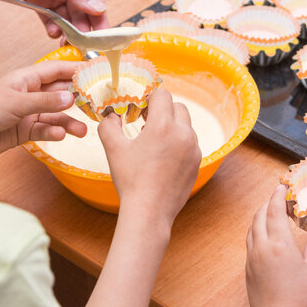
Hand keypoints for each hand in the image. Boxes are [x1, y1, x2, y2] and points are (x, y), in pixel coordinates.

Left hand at [0, 0, 108, 34]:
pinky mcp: (40, 2)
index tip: (101, 39)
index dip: (100, 20)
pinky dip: (53, 28)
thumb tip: (99, 10)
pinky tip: (53, 32)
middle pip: (82, 14)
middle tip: (81, 45)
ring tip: (65, 41)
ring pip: (67, 19)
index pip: (96, 1)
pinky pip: (50, 20)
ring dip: (67, 32)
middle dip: (82, 30)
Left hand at [0, 61, 86, 182]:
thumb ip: (45, 101)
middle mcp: (30, 94)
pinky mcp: (26, 131)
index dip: (75, 70)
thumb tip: (71, 97)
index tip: (96, 73)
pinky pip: (46, 130)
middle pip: (60, 93)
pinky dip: (53, 133)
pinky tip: (59, 136)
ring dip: (69, 122)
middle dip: (78, 99)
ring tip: (82, 131)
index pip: (56, 70)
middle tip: (98, 105)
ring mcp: (29, 113)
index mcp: (26, 79)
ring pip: (56, 116)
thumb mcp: (16, 103)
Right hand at [97, 89, 201, 225]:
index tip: (140, 110)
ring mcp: (194, 149)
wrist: (149, 211)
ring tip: (154, 143)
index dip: (149, 99)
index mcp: (163, 126)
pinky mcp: (197, 162)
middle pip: (178, 107)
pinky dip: (179, 143)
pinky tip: (163, 158)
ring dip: (172, 127)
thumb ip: (109, 125)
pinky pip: (190, 143)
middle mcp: (183, 134)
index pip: (162, 95)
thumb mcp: (113, 149)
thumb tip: (111, 115)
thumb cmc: (131, 180)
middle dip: (162, 111)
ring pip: (186, 125)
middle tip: (146, 124)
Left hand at [246, 185, 306, 306]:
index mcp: (278, 245)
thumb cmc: (297, 300)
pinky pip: (249, 241)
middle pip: (258, 216)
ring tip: (272, 214)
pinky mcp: (248, 268)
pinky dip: (256, 231)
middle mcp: (261, 248)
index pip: (274, 211)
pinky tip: (265, 235)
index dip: (277, 196)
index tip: (281, 187)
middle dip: (267, 203)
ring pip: (251, 228)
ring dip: (260, 216)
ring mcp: (251, 258)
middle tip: (279, 198)